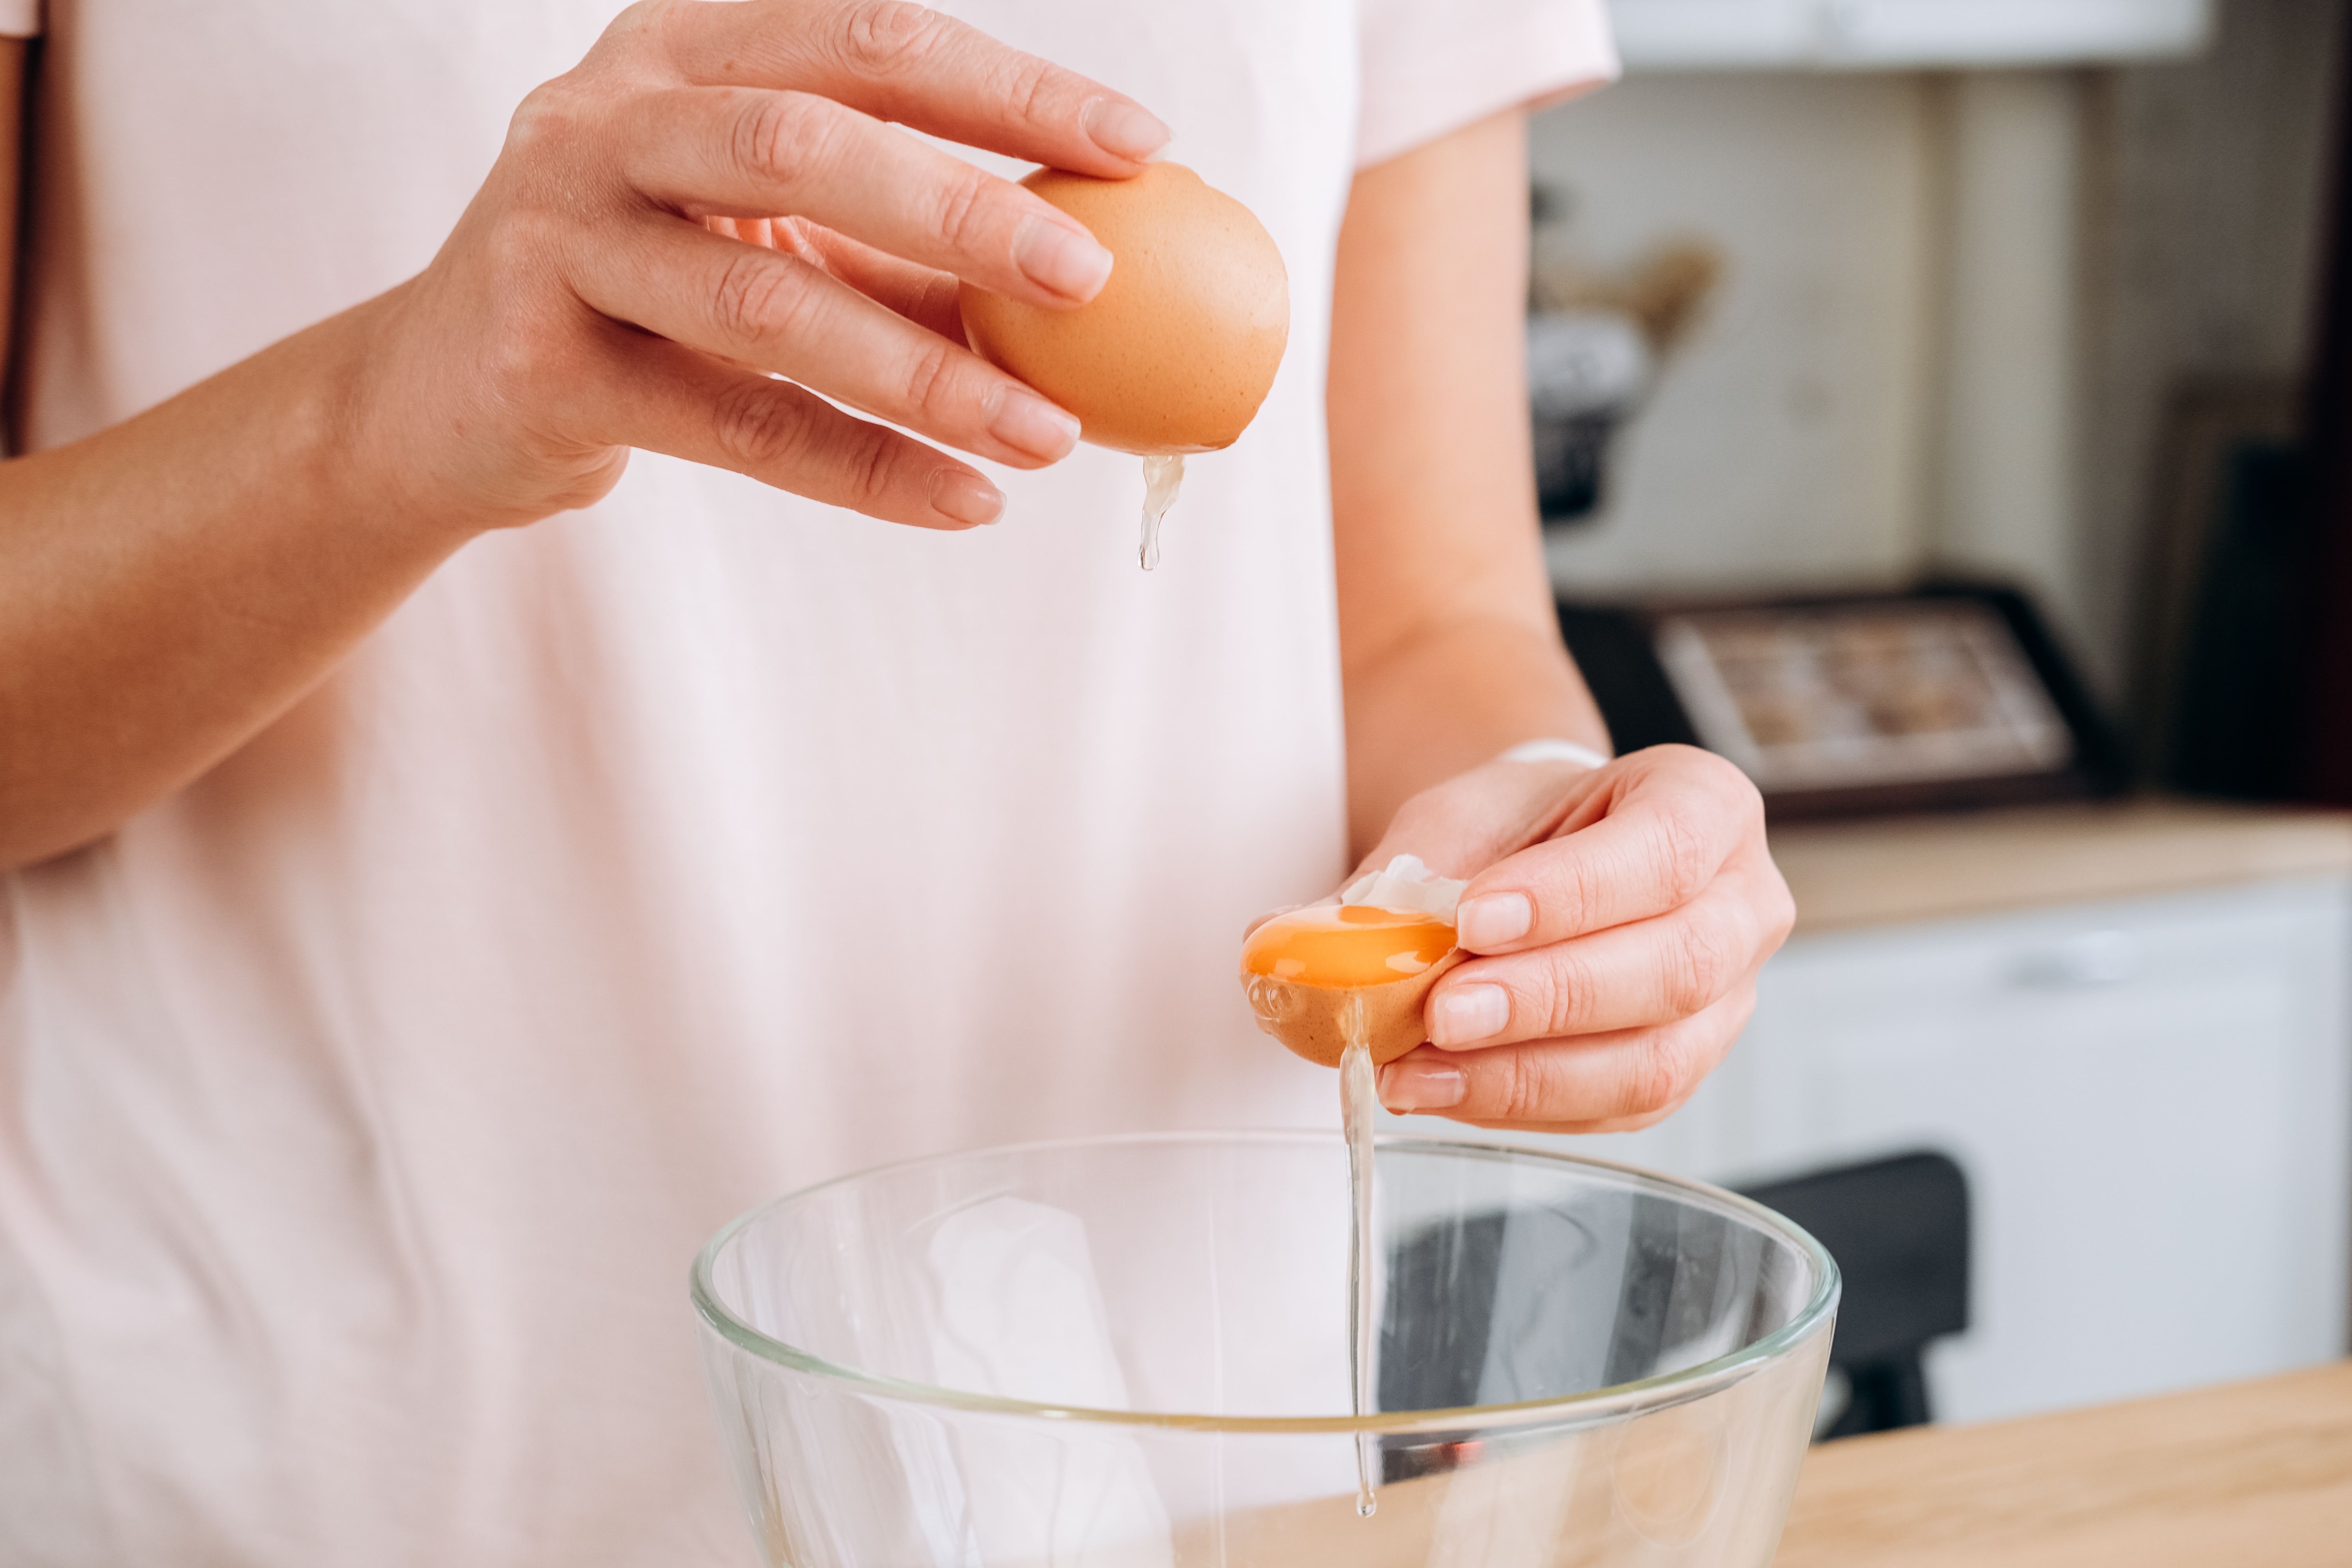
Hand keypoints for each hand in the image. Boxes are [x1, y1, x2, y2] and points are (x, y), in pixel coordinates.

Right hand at [358, 0, 1168, 537]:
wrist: (445, 396)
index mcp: (678, 51)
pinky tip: (962, 501)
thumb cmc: (647, 297)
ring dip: (926, 373)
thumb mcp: (767, 237)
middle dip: (961, 210)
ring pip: (767, 300)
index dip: (1009, 90)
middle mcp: (604, 119)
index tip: (1137, 146)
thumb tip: (1094, 284)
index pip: (866, 44)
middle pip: (804, 141)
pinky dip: (859, 469)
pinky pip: (732, 424)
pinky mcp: (541, 365)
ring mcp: (557, 236)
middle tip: (1092, 279)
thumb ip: (899, 243)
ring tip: (1048, 433)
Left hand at [1366, 745, 1793, 1132]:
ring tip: (1418, 1070)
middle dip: (1548, 998)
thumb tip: (1302, 942)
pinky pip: (1618, 1109)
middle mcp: (1743, 904)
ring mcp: (1726, 999)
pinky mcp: (1681, 1069)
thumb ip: (1401, 879)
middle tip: (1443, 1011)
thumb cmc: (1518, 832)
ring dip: (1525, 1074)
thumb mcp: (1460, 820)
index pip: (1665, 850)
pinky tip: (1441, 1090)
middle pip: (1676, 966)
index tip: (1473, 919)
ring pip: (1655, 1060)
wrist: (1539, 863)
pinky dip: (1520, 1106)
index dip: (1573, 894)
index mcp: (1707, 805)